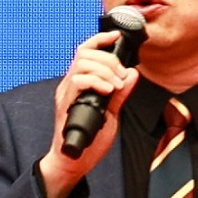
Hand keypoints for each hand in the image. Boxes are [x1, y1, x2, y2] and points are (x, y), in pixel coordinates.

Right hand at [36, 31, 139, 197]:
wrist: (73, 161)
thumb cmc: (89, 139)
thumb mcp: (111, 113)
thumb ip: (120, 94)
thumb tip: (132, 75)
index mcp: (80, 83)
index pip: (86, 51)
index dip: (101, 39)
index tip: (116, 36)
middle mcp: (70, 84)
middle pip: (84, 53)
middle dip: (108, 59)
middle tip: (121, 76)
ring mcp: (66, 93)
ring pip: (81, 63)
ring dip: (104, 70)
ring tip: (115, 85)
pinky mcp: (65, 104)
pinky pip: (77, 81)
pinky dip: (96, 81)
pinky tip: (108, 91)